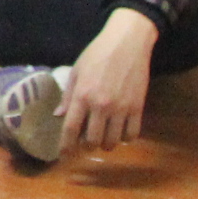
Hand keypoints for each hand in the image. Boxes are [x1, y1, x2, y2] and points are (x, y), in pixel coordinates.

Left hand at [64, 9, 158, 152]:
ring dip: (106, 144)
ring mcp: (121, 108)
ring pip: (113, 141)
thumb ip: (68, 96)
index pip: (70, 128)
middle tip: (85, 143)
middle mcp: (101, 105)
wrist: (128, 43)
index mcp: (82, 95)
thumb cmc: (97, 54)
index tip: (64, 155)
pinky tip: (120, 133)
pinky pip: (133, 134)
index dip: (66, 145)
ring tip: (102, 138)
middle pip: (92, 140)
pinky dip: (126, 138)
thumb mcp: (76, 71)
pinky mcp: (138, 108)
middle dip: (86, 146)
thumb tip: (59, 115)